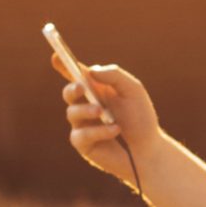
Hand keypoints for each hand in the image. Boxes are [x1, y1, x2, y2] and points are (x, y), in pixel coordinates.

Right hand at [51, 55, 161, 178]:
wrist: (149, 150)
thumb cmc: (141, 118)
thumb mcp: (133, 91)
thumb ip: (115, 76)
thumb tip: (91, 70)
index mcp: (97, 89)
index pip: (76, 75)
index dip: (64, 65)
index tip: (57, 56)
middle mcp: (86, 105)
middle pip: (69, 93)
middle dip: (72, 88)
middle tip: (82, 88)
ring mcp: (83, 125)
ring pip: (72, 113)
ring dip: (87, 110)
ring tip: (103, 112)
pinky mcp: (83, 144)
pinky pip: (81, 135)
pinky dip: (98, 131)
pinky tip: (114, 130)